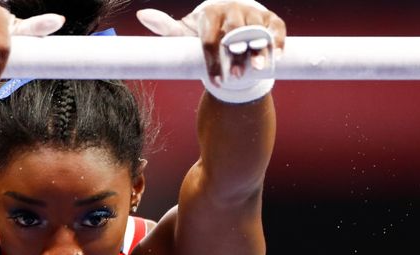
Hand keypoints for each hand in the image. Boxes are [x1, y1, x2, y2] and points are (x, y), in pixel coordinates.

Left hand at [137, 0, 285, 86]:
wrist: (229, 28)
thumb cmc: (204, 33)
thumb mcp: (185, 32)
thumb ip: (166, 28)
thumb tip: (141, 15)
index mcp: (210, 12)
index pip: (210, 37)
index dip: (212, 60)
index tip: (215, 80)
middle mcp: (232, 9)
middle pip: (234, 33)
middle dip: (235, 55)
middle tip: (235, 76)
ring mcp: (252, 12)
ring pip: (257, 30)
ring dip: (259, 49)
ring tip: (258, 68)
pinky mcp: (269, 17)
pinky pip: (276, 27)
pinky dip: (278, 41)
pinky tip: (277, 57)